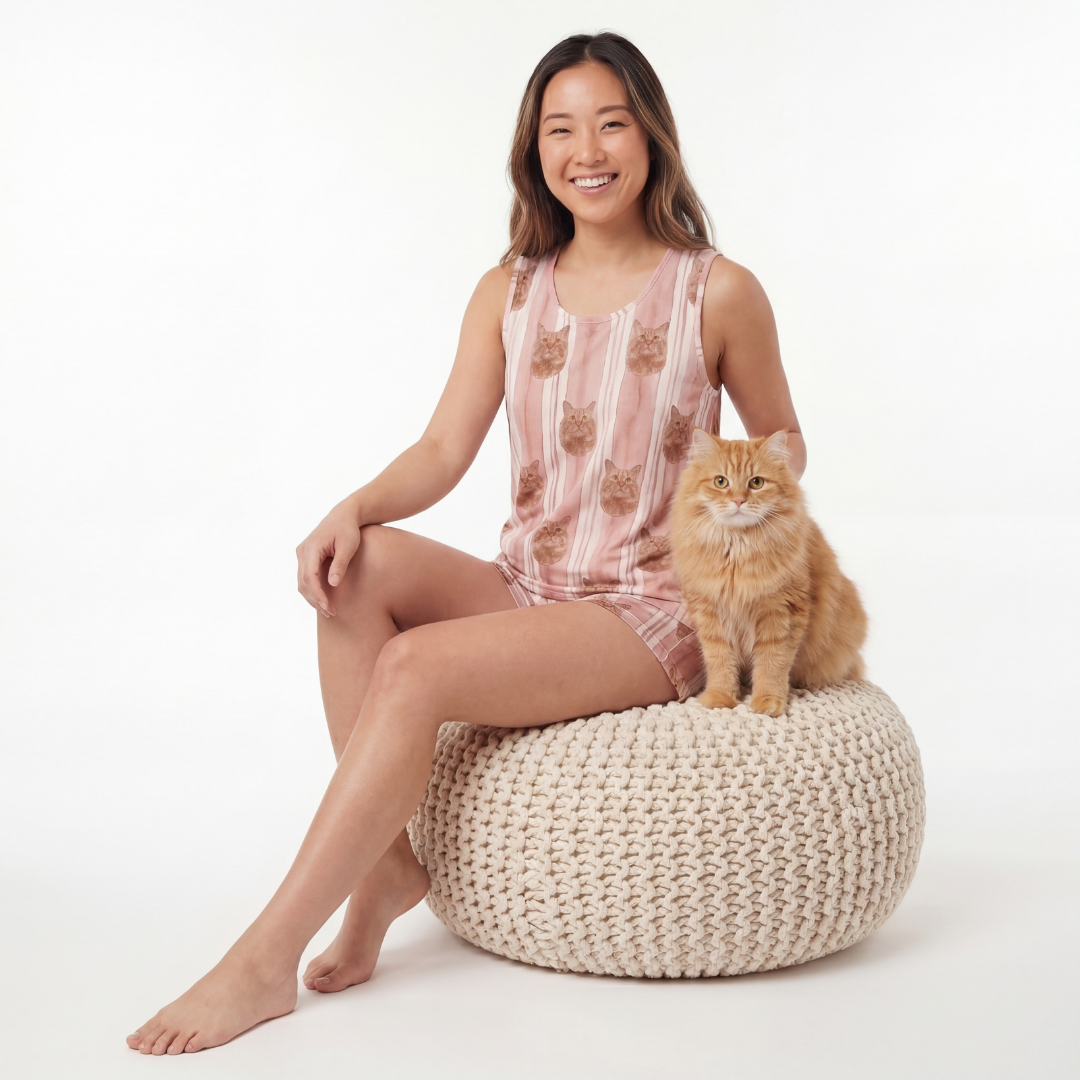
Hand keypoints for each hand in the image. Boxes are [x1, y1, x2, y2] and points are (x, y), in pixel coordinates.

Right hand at [296, 501, 362, 617]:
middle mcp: (302, 551)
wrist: (344, 515)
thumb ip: (340, 564)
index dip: (317, 594)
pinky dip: (312, 590)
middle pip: (303, 582)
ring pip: (302, 582)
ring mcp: (302, 554)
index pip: (309, 577)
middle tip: (331, 613)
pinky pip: (305, 577)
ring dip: (313, 597)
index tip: (328, 607)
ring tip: (328, 610)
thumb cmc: (348, 529)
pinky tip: (323, 599)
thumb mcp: (348, 546)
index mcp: (311, 548)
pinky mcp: (306, 557)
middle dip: (315, 600)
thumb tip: (333, 584)